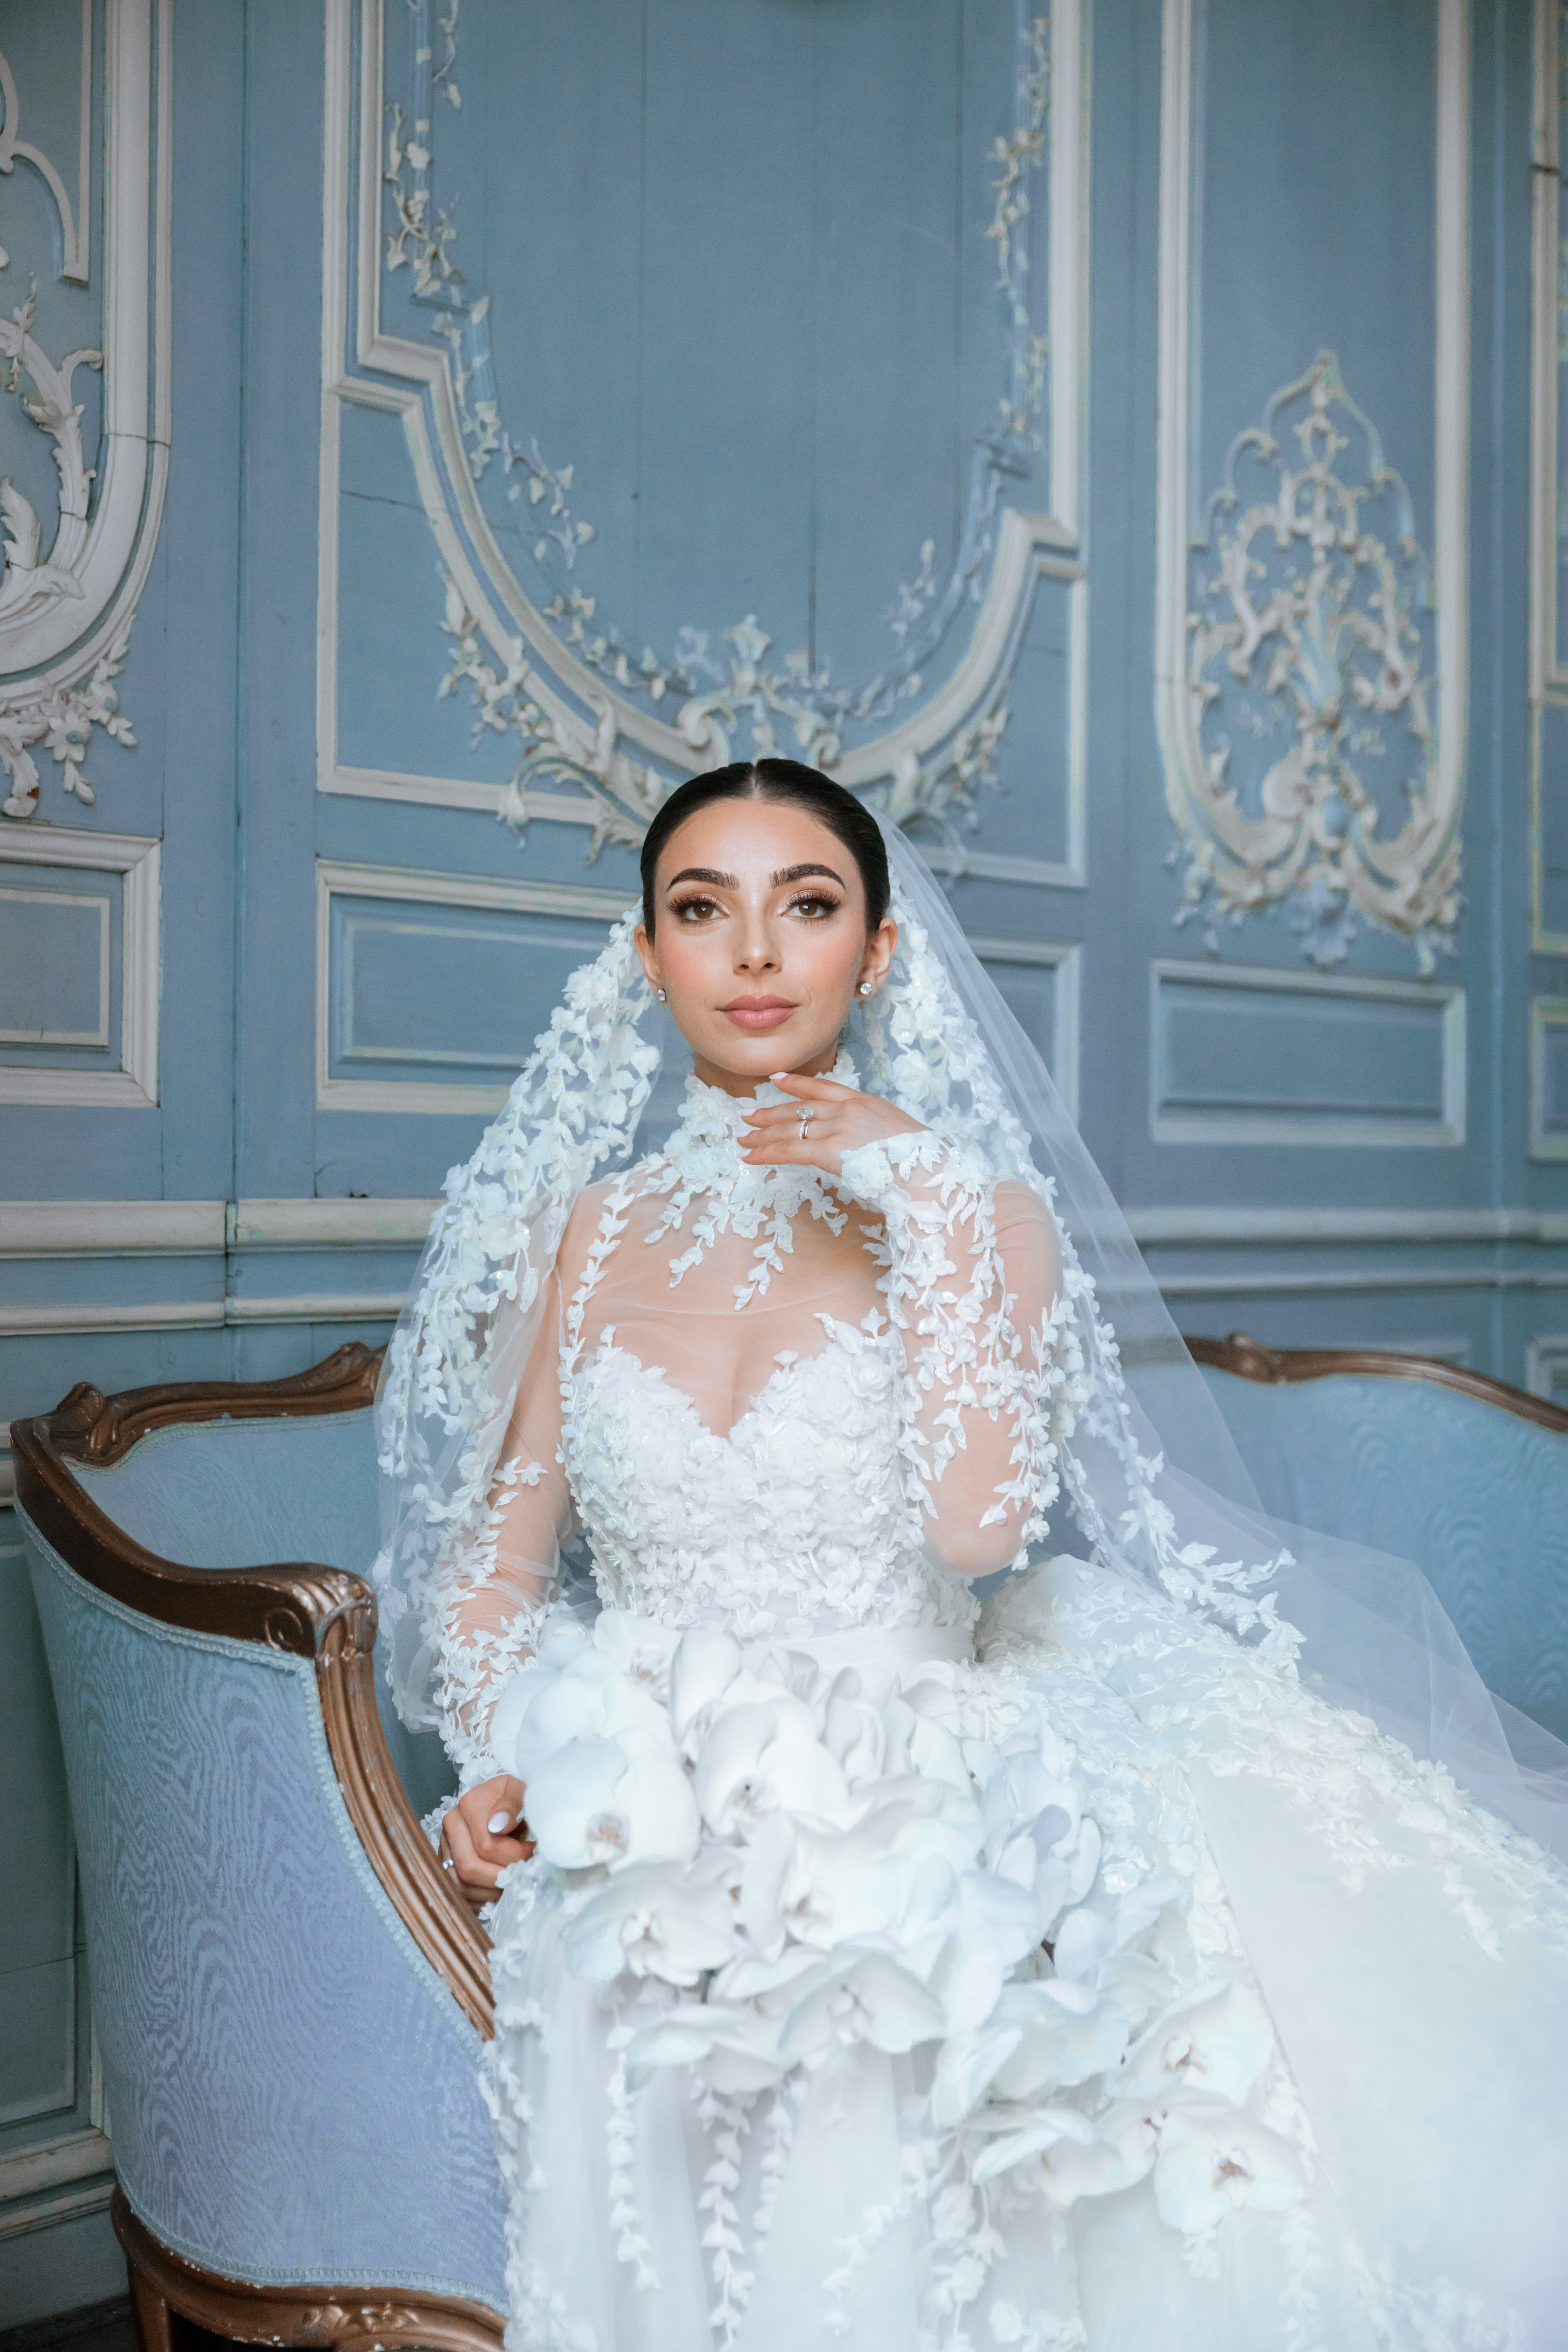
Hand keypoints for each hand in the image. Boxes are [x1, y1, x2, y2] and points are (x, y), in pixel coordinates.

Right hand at [439, 1775, 530, 1910]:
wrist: (504, 1801)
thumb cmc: (516, 1799)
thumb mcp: (521, 1791)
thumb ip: (514, 1804)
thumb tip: (499, 1826)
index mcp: (469, 1805)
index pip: (486, 1845)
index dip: (513, 1856)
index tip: (532, 1853)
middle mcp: (451, 1825)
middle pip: (469, 1867)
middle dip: (500, 1877)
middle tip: (520, 1874)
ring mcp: (445, 1845)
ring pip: (460, 1883)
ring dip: (489, 1891)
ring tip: (511, 1883)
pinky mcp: (445, 1862)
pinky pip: (457, 1891)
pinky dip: (479, 1897)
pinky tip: (497, 1890)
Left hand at [740, 1069, 927, 1178]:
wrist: (928, 1170)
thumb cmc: (920, 1161)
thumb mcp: (898, 1136)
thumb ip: (874, 1133)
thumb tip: (862, 1146)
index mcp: (866, 1103)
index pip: (824, 1089)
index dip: (797, 1085)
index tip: (776, 1080)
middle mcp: (848, 1110)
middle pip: (800, 1109)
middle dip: (770, 1113)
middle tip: (747, 1115)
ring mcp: (839, 1128)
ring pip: (790, 1129)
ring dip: (762, 1135)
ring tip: (743, 1139)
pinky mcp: (830, 1150)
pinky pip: (790, 1150)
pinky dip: (767, 1153)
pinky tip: (752, 1157)